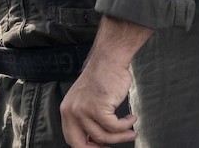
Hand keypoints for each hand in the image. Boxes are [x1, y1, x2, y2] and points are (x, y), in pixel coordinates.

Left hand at [61, 16, 144, 146]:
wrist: (109, 59)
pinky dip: (126, 125)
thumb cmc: (102, 77)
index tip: (100, 147)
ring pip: (103, 137)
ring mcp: (83, 110)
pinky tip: (131, 119)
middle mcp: (71, 111)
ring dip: (121, 136)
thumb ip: (86, 119)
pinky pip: (115, 127)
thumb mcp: (86, 99)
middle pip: (81, 144)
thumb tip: (96, 140)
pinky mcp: (98, 108)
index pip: (71, 139)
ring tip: (130, 130)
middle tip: (114, 146)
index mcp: (67, 110)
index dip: (86, 147)